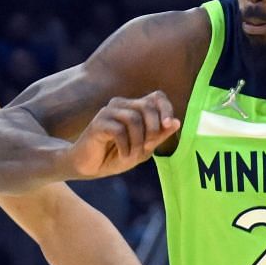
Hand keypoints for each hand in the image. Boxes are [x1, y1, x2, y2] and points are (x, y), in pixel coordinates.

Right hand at [62, 93, 180, 179]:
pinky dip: (125, 146)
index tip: (169, 125)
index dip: (166, 108)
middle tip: (146, 148)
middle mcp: (122, 105)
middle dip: (152, 130)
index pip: (157, 97)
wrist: (88, 168)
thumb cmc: (115, 156)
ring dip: (138, 141)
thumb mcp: (143, 149)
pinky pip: (119, 130)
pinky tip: (122, 155)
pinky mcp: (98, 123)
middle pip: (147, 106)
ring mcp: (108, 112)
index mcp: (134, 108)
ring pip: (134, 118)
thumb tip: (177, 122)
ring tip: (132, 155)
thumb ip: (158, 135)